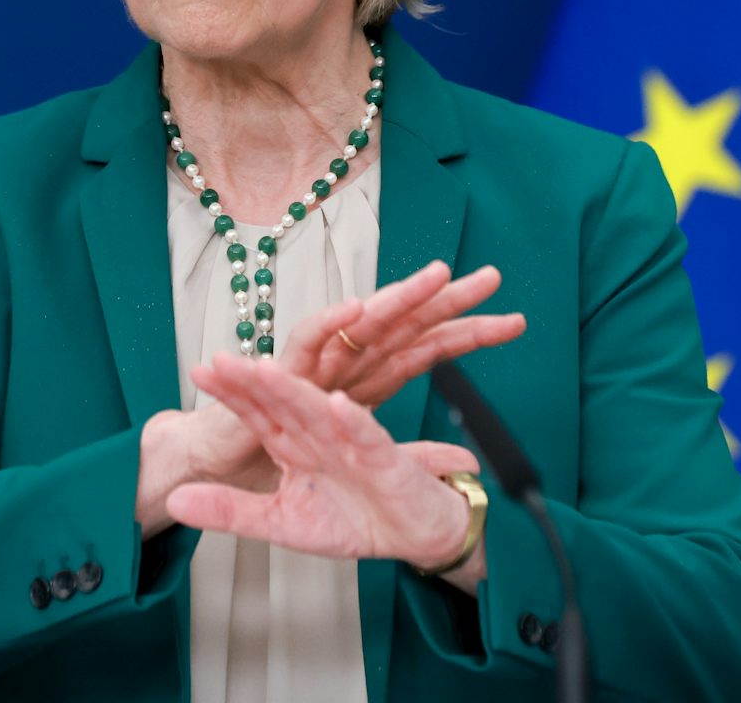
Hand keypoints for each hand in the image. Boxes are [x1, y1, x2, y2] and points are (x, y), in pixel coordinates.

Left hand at [166, 351, 481, 569]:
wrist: (415, 536)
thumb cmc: (355, 519)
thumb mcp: (282, 522)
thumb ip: (231, 512)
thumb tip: (174, 502)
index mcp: (295, 444)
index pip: (257, 414)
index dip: (230, 394)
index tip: (200, 372)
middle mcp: (322, 434)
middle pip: (284, 401)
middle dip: (252, 381)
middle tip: (221, 359)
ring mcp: (354, 443)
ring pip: (320, 411)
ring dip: (295, 391)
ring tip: (264, 371)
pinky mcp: (388, 460)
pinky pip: (370, 437)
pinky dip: (355, 422)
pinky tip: (337, 404)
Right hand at [190, 260, 523, 488]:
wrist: (225, 464)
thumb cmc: (291, 452)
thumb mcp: (368, 457)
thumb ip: (414, 455)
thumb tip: (468, 465)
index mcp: (371, 375)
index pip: (427, 345)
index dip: (468, 332)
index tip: (515, 321)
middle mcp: (349, 359)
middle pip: (407, 323)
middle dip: (447, 299)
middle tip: (492, 278)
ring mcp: (317, 361)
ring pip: (364, 321)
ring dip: (399, 296)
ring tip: (437, 276)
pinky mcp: (281, 370)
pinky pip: (306, 340)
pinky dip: (330, 321)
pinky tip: (359, 307)